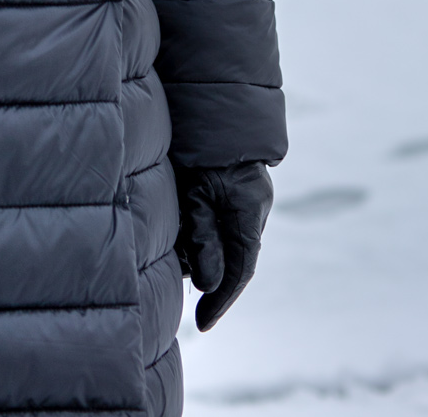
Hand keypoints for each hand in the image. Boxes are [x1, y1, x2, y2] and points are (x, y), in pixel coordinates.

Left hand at [173, 161, 272, 332]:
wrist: (206, 104)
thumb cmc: (198, 145)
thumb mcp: (196, 192)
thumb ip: (203, 236)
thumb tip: (207, 284)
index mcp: (250, 208)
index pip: (242, 268)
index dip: (224, 299)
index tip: (203, 324)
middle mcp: (253, 207)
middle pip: (233, 256)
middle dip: (208, 273)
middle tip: (180, 282)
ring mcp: (245, 197)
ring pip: (224, 241)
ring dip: (201, 252)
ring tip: (174, 250)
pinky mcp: (231, 189)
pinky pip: (219, 223)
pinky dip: (201, 234)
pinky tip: (181, 233)